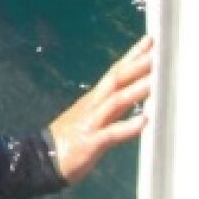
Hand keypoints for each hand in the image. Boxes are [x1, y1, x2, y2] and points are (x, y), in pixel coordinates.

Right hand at [47, 35, 152, 185]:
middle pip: (116, 79)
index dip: (132, 55)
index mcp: (95, 98)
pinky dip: (128, 126)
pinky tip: (144, 122)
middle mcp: (93, 105)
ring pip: (115, 101)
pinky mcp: (90, 143)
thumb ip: (115, 106)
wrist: (41, 159)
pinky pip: (111, 133)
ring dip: (136, 90)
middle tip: (158, 51)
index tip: (150, 40)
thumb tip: (139, 94)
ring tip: (156, 81)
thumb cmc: (71, 139)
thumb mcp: (94, 117)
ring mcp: (91, 122)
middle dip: (137, 64)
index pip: (116, 71)